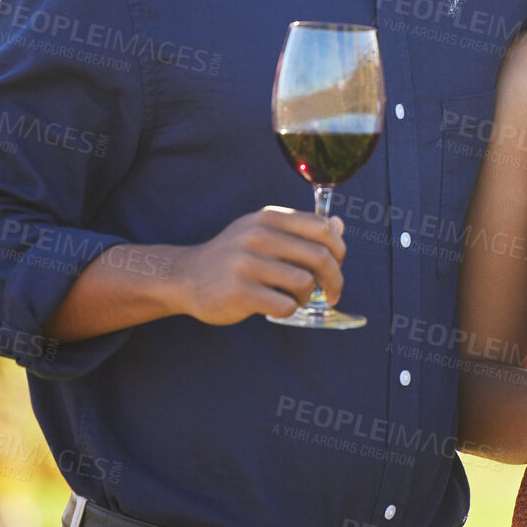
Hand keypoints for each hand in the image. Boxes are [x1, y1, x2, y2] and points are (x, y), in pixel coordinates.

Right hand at [168, 206, 346, 324]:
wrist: (186, 277)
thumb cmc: (234, 256)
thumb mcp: (264, 232)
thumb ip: (301, 229)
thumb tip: (340, 225)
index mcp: (269, 217)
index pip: (323, 228)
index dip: (339, 250)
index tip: (338, 266)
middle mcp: (258, 235)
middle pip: (320, 256)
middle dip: (335, 279)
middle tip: (333, 293)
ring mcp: (247, 263)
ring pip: (305, 282)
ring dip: (307, 296)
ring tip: (293, 298)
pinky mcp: (240, 292)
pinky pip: (286, 305)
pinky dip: (289, 309)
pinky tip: (276, 306)